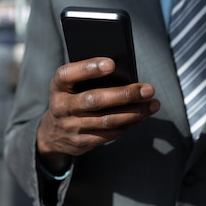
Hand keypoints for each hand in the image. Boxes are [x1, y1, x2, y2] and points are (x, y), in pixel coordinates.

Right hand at [37, 57, 159, 172]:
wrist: (53, 133)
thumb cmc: (70, 98)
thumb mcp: (69, 85)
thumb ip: (87, 78)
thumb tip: (124, 74)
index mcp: (58, 86)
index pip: (68, 74)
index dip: (88, 68)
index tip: (112, 63)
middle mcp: (62, 107)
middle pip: (94, 100)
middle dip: (124, 95)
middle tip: (147, 89)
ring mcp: (71, 127)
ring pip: (106, 120)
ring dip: (134, 112)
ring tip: (152, 104)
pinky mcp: (82, 142)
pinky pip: (110, 134)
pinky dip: (129, 125)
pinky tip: (142, 116)